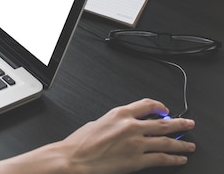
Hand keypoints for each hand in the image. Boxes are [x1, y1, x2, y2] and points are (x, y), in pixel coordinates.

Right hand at [60, 98, 194, 173]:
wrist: (75, 159)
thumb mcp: (97, 122)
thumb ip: (115, 122)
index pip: (147, 105)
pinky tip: (180, 159)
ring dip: (181, 143)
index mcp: (119, 114)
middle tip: (188, 124)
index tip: (165, 110)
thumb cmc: (80, 143)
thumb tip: (124, 125)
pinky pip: (162, 158)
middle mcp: (131, 127)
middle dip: (179, 123)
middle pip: (162, 123)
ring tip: (190, 145)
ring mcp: (136, 144)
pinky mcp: (138, 160)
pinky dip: (174, 159)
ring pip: (166, 141)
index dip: (159, 107)